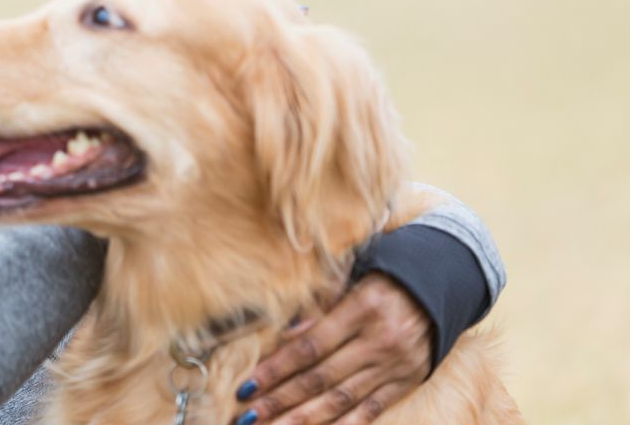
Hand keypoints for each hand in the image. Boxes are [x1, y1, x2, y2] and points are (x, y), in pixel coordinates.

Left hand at [232, 274, 431, 424]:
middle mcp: (379, 341)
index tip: (248, 385)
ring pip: (343, 399)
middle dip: (281, 400)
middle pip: (321, 378)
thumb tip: (286, 333)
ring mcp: (395, 365)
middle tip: (249, 416)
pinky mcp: (408, 381)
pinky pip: (372, 409)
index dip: (276, 368)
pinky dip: (345, 424)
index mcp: (362, 309)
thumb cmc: (384, 278)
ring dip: (305, 418)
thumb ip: (320, 304)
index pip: (310, 347)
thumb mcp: (353, 277)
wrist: (441, 285)